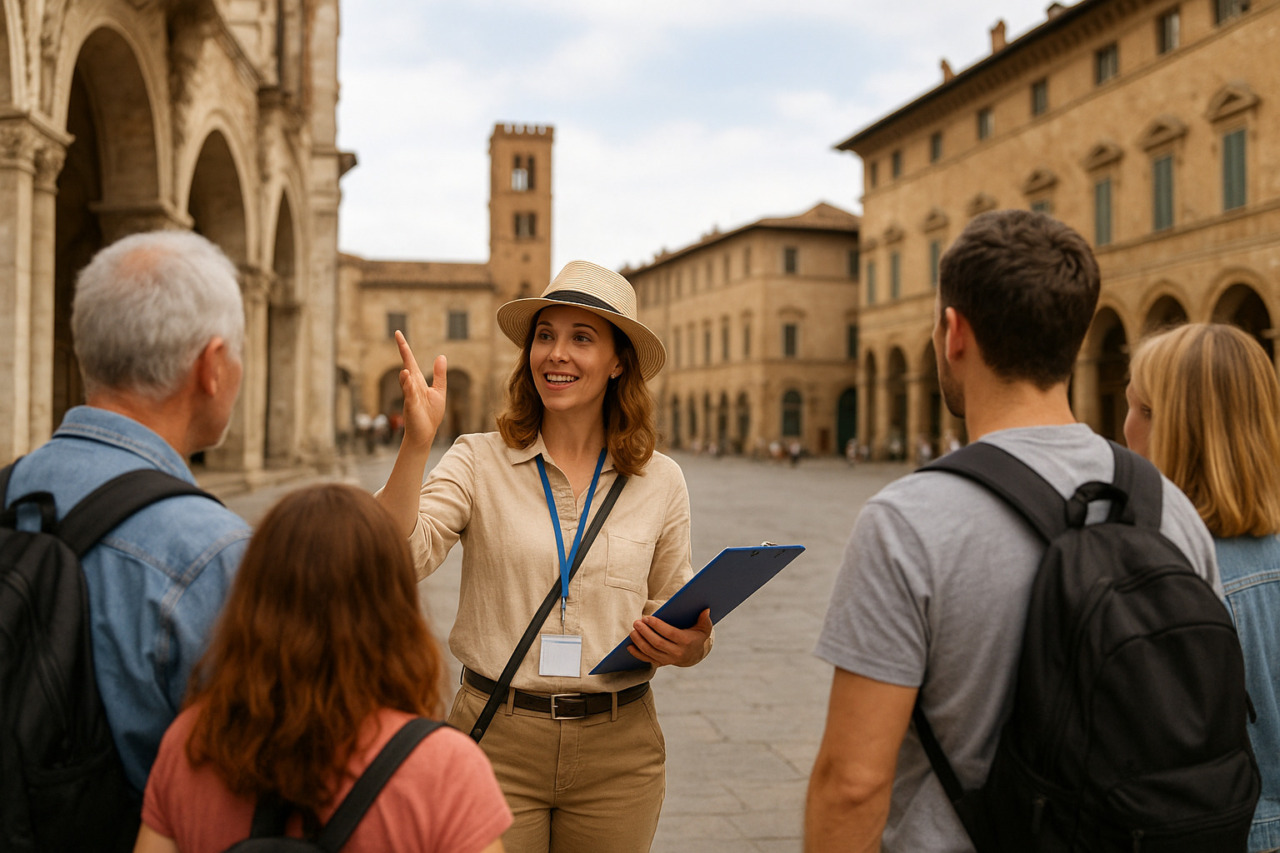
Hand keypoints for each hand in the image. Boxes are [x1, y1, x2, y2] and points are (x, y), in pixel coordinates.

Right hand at [395, 330, 446, 453]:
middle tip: (398, 334)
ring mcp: (410, 396)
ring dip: (406, 370)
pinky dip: (408, 386)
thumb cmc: (430, 414)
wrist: (425, 433)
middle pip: (407, 364)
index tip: (398, 334)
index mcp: (418, 381)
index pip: (410, 361)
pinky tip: (407, 376)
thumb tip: (441, 356)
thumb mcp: (439, 391)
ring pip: (407, 380)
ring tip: (405, 362)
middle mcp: (412, 386)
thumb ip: (439, 374)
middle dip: (403, 350)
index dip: (405, 348)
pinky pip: (409, 394)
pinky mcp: (411, 406)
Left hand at [627, 609, 712, 667]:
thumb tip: (706, 610)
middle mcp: (677, 653)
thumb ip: (705, 619)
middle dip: (645, 633)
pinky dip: (637, 654)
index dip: (657, 626)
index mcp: (686, 642)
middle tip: (636, 622)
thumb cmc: (697, 636)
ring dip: (639, 642)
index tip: (647, 618)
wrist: (694, 655)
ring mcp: (668, 660)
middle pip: (657, 643)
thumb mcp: (704, 628)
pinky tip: (629, 646)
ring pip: (651, 652)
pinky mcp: (661, 663)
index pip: (669, 634)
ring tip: (633, 631)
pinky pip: (647, 659)